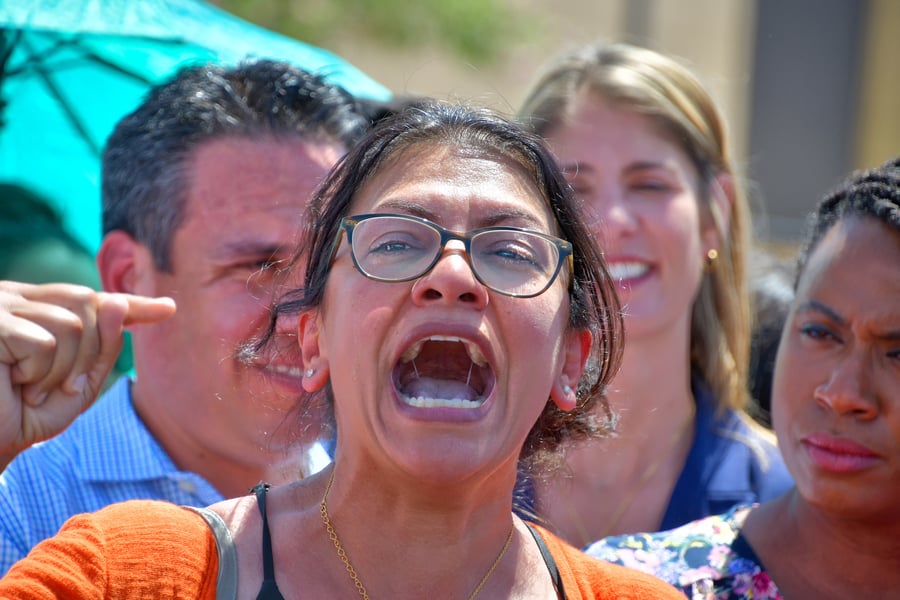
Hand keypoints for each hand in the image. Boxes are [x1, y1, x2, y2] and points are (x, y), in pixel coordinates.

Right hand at [0, 281, 175, 467]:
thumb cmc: (27, 413)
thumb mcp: (80, 382)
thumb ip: (103, 346)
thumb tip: (115, 303)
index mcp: (38, 308)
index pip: (92, 299)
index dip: (131, 304)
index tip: (169, 309)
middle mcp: (19, 299)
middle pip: (88, 305)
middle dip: (89, 351)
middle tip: (63, 387)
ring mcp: (2, 307)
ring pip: (71, 325)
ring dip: (63, 369)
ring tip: (31, 388)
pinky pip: (45, 343)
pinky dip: (40, 372)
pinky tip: (14, 384)